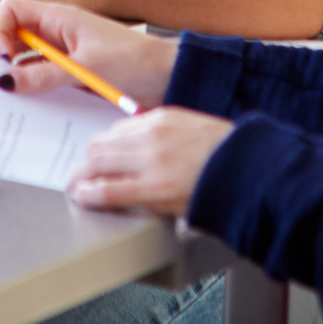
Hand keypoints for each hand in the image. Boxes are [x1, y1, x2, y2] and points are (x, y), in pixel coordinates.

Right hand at [0, 0, 178, 108]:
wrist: (169, 78)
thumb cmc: (136, 61)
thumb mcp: (86, 68)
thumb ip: (44, 75)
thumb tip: (7, 81)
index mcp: (60, 16)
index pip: (12, 10)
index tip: (3, 57)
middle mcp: (58, 33)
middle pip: (14, 37)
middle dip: (3, 58)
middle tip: (4, 83)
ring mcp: (64, 54)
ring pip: (27, 62)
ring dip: (21, 79)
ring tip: (19, 100)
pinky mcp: (72, 76)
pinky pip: (44, 81)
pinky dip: (37, 93)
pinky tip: (38, 109)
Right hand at [68, 108, 233, 216]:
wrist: (244, 160)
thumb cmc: (215, 187)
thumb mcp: (174, 208)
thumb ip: (139, 201)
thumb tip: (110, 195)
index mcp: (155, 186)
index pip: (103, 191)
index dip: (84, 194)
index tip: (78, 194)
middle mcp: (152, 156)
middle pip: (95, 159)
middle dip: (81, 170)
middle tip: (79, 177)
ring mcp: (156, 131)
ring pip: (105, 137)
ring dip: (94, 151)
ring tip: (95, 160)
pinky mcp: (163, 114)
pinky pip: (125, 123)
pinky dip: (116, 135)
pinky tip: (119, 144)